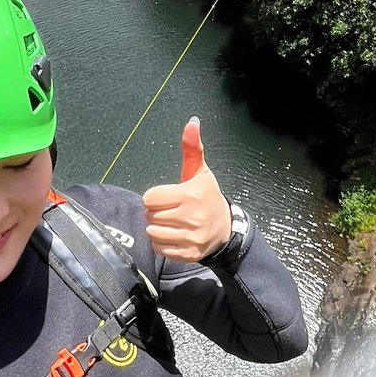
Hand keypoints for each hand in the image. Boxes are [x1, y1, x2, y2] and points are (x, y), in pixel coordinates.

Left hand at [142, 118, 232, 261]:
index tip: (167, 197)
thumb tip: (192, 123)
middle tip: (170, 210)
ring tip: (170, 223)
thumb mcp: (200, 172)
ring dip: (157, 228)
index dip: (155, 197)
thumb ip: (192, 148)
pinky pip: (160, 249)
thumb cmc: (207, 196)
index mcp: (192, 194)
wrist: (225, 228)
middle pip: (150, 215)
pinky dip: (162, 243)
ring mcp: (191, 237)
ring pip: (153, 233)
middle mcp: (192, 216)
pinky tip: (173, 235)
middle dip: (155, 212)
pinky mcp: (189, 253)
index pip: (150, 198)